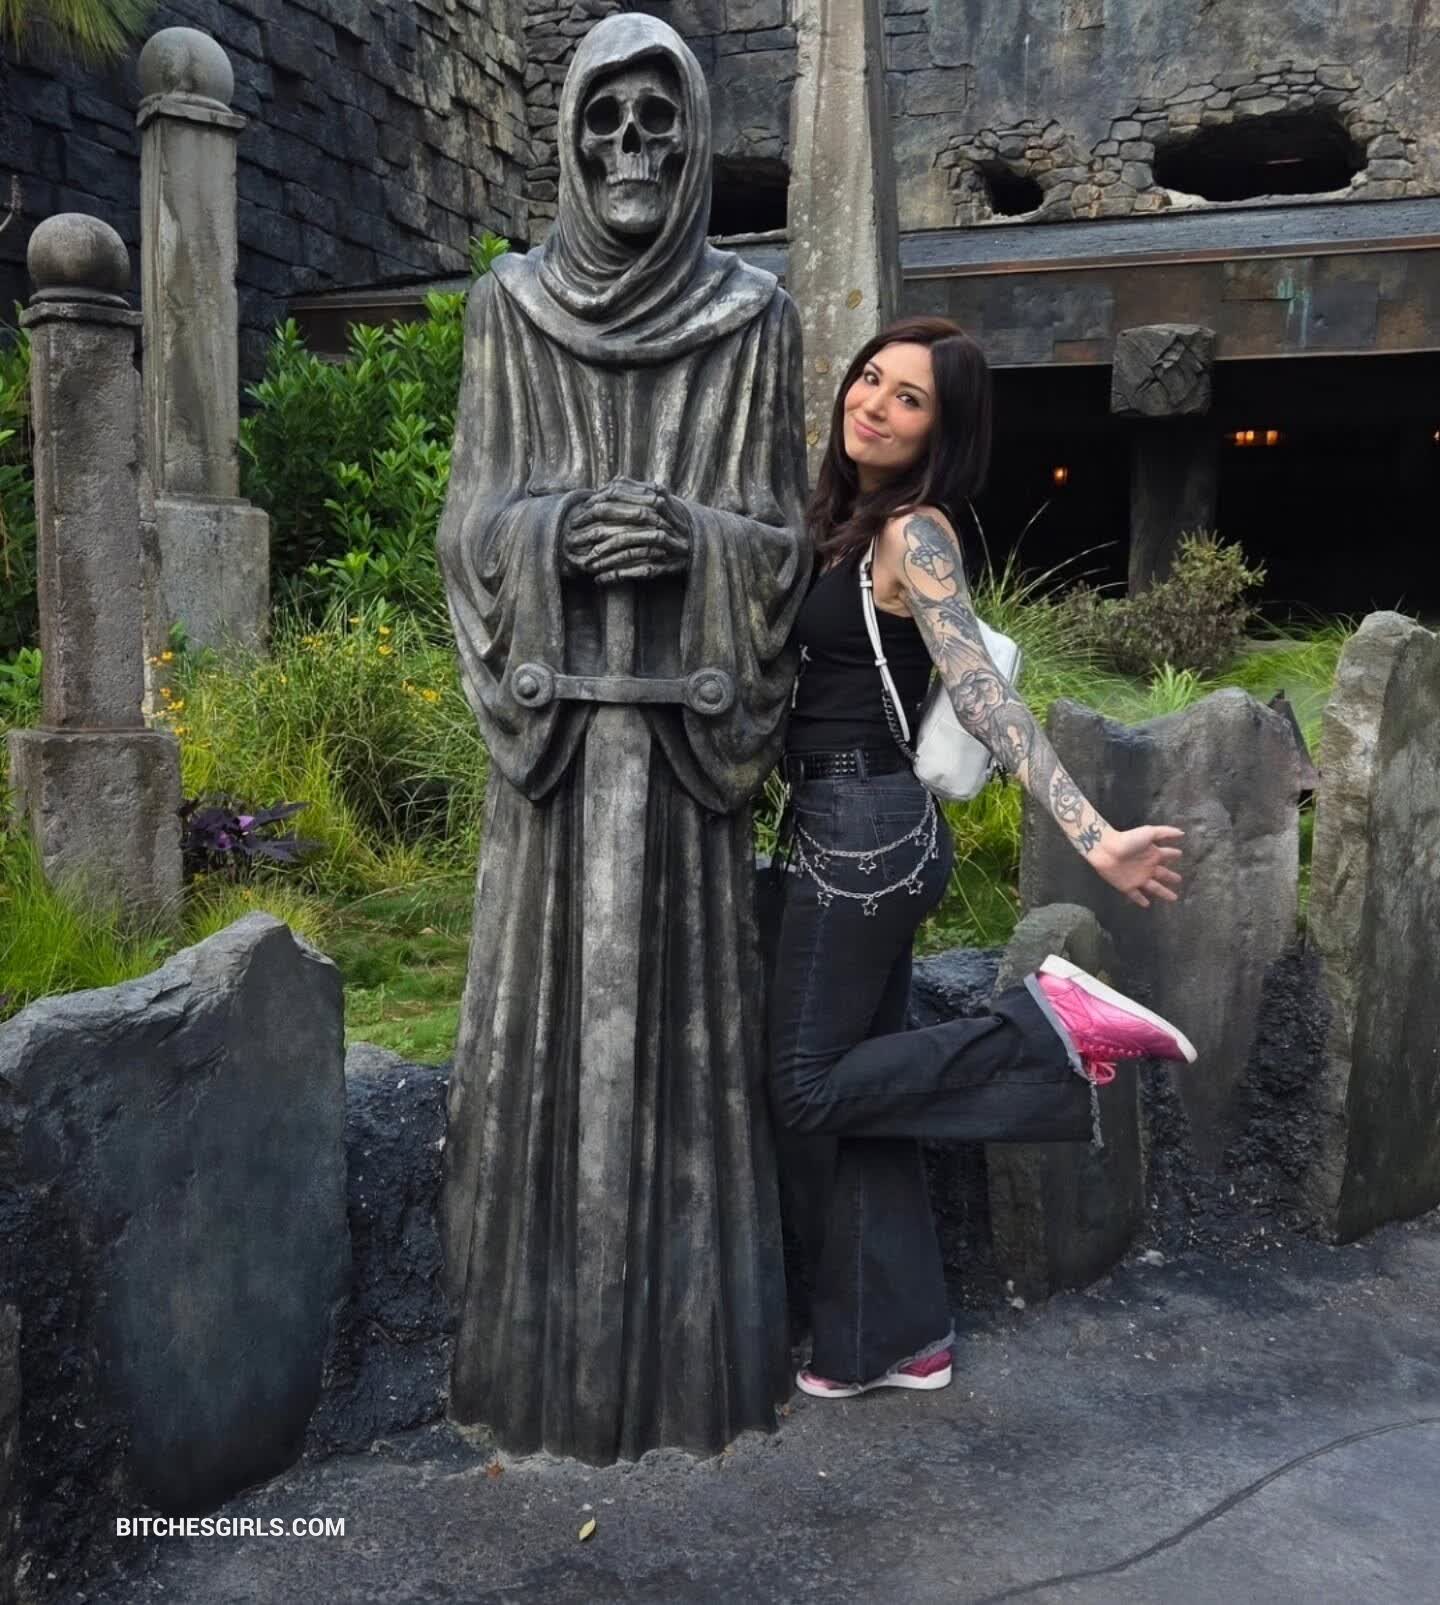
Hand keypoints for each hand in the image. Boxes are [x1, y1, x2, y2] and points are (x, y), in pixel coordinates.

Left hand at [564, 478, 690, 583]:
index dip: (594, 509)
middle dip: (593, 536)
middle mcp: (659, 522)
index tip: (578, 517)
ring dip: (603, 560)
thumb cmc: (675, 521)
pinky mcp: (663, 566)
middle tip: (574, 541)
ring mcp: (662, 546)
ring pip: (626, 552)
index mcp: (656, 501)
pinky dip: (616, 576)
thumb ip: (638, 488)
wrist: (700, 545)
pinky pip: (635, 572)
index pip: (618, 502)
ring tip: (586, 564)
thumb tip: (615, 480)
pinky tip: (600, 579)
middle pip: (619, 526)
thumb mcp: (661, 499)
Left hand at [1091, 825, 1183, 908]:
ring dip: (1163, 892)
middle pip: (1163, 874)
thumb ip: (1166, 832)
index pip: (1167, 855)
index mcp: (1153, 854)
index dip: (1173, 854)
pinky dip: (1141, 900)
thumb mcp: (1149, 833)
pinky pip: (1136, 895)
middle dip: (1171, 877)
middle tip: (1179, 879)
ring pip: (1154, 888)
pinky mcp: (1127, 886)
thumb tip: (1182, 833)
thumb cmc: (1127, 839)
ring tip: (1173, 898)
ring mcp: (1138, 878)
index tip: (1180, 854)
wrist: (1106, 849)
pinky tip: (1147, 905)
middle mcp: (1147, 867)